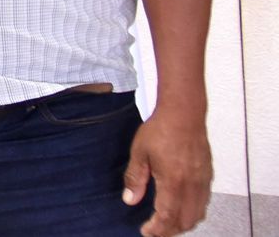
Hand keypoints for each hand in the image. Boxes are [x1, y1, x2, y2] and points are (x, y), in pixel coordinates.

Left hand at [123, 105, 211, 235]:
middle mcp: (192, 186)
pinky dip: (193, 212)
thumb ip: (135, 178)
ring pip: (198, 214)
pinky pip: (204, 203)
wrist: (184, 113)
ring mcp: (203, 182)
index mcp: (174, 182)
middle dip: (170, 231)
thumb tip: (129, 199)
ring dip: (183, 224)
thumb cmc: (161, 129)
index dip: (157, 229)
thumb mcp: (139, 153)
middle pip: (185, 221)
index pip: (168, 217)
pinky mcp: (208, 176)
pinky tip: (182, 208)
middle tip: (155, 231)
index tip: (146, 232)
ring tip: (167, 223)